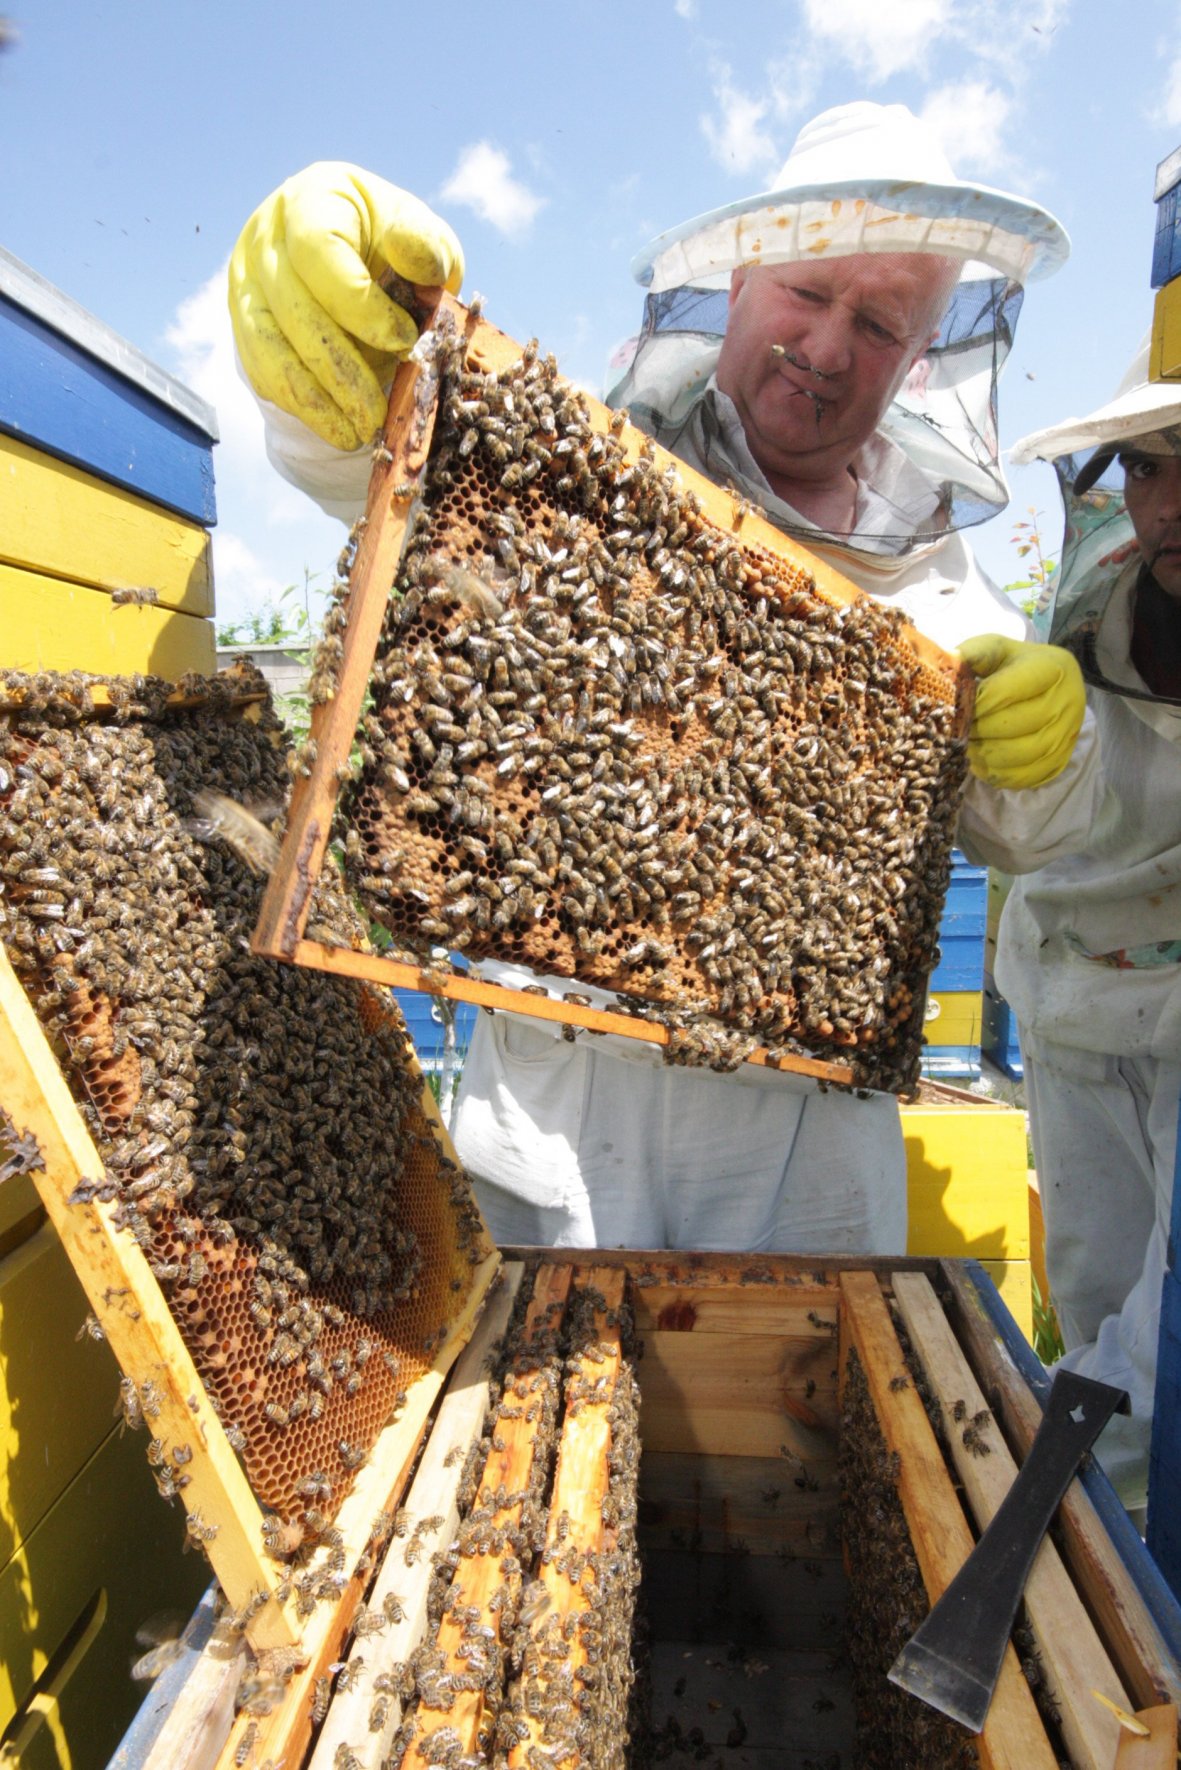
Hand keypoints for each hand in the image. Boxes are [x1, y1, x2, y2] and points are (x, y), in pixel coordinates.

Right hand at [229, 162, 463, 449]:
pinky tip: (337, 428)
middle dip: (339, 367)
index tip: (404, 341)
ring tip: (357, 433)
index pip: (318, 249)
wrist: (356, 264)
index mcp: (314, 197)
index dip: (358, 303)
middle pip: (291, 306)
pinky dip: (302, 406)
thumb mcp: (424, 239)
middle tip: (377, 411)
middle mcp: (267, 234)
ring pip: (268, 347)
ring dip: (316, 399)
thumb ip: (426, 249)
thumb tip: (418, 263)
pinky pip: (263, 371)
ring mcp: (246, 281)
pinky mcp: (243, 324)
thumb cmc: (396, 251)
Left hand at [958, 634, 1085, 788]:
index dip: (974, 703)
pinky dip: (997, 773)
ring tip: (966, 745)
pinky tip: (981, 761)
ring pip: (1019, 754)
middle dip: (977, 729)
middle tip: (958, 729)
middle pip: (1013, 725)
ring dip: (984, 753)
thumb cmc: (1014, 666)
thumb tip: (947, 667)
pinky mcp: (1060, 760)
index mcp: (1051, 668)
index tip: (957, 707)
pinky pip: (1025, 776)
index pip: (1004, 692)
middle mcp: (1067, 701)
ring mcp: (1067, 734)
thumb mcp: (995, 650)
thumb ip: (972, 655)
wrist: (1050, 686)